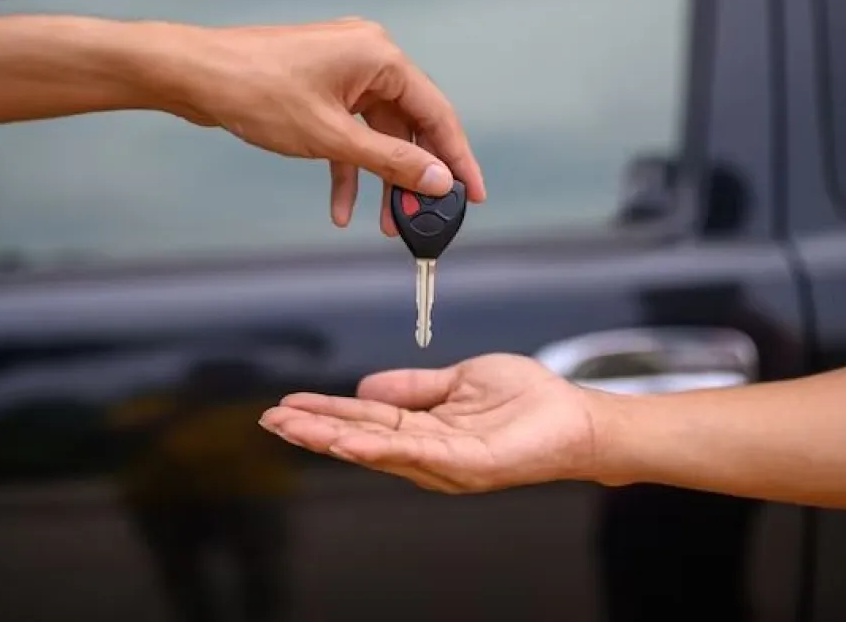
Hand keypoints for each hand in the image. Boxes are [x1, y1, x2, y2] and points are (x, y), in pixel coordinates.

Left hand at [155, 17, 485, 234]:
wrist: (195, 76)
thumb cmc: (255, 90)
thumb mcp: (332, 137)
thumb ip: (390, 161)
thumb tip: (435, 180)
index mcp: (380, 57)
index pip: (437, 113)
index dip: (457, 159)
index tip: (471, 194)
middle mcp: (368, 59)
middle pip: (409, 127)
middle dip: (412, 178)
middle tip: (422, 218)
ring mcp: (343, 74)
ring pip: (378, 136)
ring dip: (380, 181)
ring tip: (384, 224)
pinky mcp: (322, 90)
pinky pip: (349, 135)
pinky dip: (348, 170)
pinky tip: (342, 208)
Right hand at [259, 354, 614, 492]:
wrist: (574, 417)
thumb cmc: (526, 401)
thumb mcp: (457, 381)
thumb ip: (412, 387)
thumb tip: (364, 387)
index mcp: (424, 429)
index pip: (364, 418)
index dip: (325, 413)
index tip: (288, 405)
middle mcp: (428, 451)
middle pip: (361, 437)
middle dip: (314, 429)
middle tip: (271, 419)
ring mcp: (446, 461)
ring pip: (379, 449)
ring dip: (333, 438)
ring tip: (294, 428)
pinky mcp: (469, 463)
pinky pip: (417, 455)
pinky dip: (377, 448)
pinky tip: (347, 441)